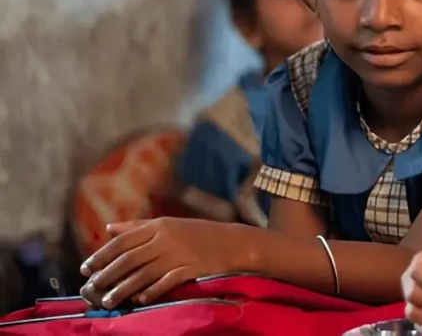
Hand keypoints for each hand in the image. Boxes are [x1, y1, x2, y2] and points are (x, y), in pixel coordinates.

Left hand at [79, 218, 236, 307]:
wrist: (233, 242)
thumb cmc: (198, 233)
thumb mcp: (168, 224)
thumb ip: (138, 226)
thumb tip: (109, 228)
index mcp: (159, 226)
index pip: (123, 241)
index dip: (101, 255)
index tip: (85, 268)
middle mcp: (166, 239)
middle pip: (129, 259)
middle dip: (107, 274)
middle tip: (90, 287)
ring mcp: (179, 254)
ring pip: (143, 273)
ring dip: (122, 289)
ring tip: (107, 301)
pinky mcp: (190, 269)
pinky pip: (165, 282)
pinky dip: (150, 291)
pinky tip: (138, 299)